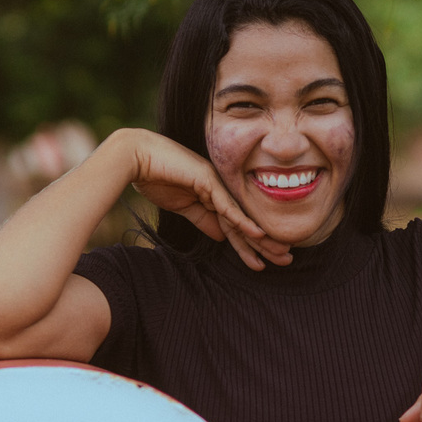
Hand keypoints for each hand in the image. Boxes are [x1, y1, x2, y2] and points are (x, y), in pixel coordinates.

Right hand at [123, 129, 291, 269]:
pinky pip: (227, 205)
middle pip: (246, 221)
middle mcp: (220, 189)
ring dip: (261, 238)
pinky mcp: (207, 180)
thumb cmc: (155, 178)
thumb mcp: (183, 207)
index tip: (264, 263)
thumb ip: (203, 219)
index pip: (236, 225)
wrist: (135, 158)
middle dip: (266, 244)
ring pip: (242, 216)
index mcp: (215, 195)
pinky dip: (242, 221)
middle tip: (286, 259)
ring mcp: (216, 183)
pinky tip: (258, 235)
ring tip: (280, 253)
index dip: (250, 246)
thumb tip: (222, 238)